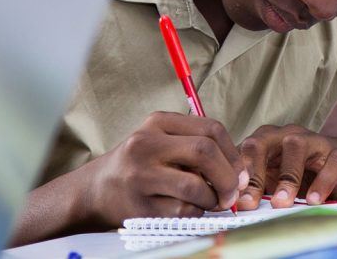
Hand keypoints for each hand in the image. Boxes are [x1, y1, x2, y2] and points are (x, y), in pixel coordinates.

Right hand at [71, 112, 247, 228]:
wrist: (95, 189)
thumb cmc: (140, 165)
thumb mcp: (163, 141)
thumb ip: (198, 146)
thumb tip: (241, 173)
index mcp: (158, 122)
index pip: (211, 129)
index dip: (233, 154)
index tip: (240, 172)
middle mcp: (146, 144)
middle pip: (205, 152)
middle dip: (228, 177)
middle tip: (232, 194)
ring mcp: (140, 175)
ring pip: (196, 187)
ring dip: (212, 199)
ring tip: (209, 202)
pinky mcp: (139, 206)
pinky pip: (182, 212)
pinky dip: (194, 213)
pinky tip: (187, 209)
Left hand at [237, 124, 336, 209]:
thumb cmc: (307, 174)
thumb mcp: (276, 181)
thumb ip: (257, 187)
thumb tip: (231, 203)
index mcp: (268, 140)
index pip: (244, 151)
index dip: (235, 173)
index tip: (230, 197)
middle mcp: (288, 135)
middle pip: (263, 143)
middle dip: (253, 173)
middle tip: (249, 202)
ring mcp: (315, 141)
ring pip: (296, 146)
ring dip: (286, 176)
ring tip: (281, 202)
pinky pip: (330, 163)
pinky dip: (321, 182)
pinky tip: (313, 201)